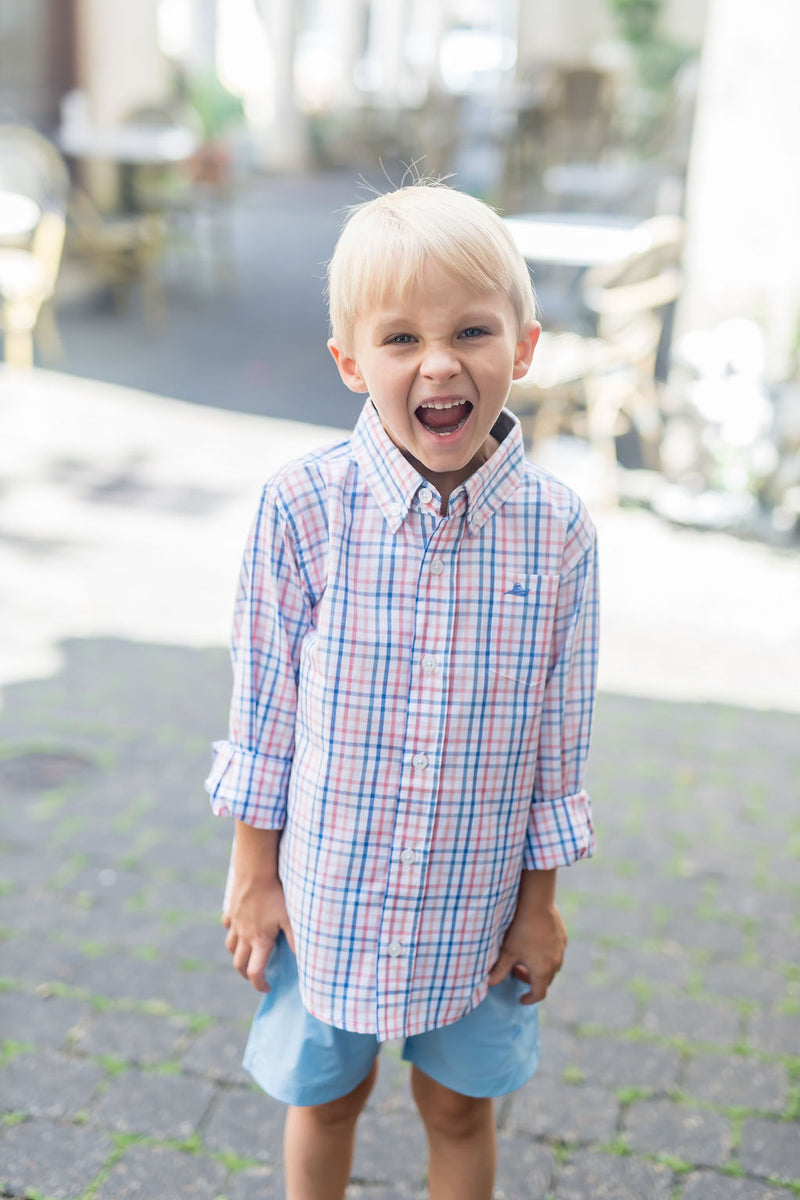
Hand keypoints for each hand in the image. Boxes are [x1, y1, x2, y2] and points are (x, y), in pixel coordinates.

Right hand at [222, 872, 294, 993]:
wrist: (255, 872)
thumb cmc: (275, 895)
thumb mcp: (289, 918)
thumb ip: (295, 939)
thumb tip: (305, 959)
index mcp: (259, 941)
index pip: (255, 972)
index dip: (260, 984)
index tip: (268, 987)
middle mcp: (244, 935)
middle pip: (239, 964)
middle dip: (246, 974)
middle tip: (256, 975)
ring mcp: (236, 923)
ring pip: (230, 946)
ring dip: (237, 954)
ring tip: (247, 954)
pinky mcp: (231, 910)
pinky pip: (228, 925)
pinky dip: (232, 930)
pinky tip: (240, 927)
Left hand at [487, 870, 566, 1003]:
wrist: (537, 904)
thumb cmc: (521, 929)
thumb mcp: (507, 951)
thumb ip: (498, 970)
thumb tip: (488, 984)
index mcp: (542, 971)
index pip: (539, 994)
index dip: (529, 999)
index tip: (521, 999)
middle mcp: (555, 964)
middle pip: (545, 981)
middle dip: (531, 981)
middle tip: (516, 973)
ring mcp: (561, 950)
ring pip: (552, 967)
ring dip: (540, 968)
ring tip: (525, 958)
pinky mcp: (563, 938)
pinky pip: (556, 953)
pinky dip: (546, 955)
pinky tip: (535, 943)